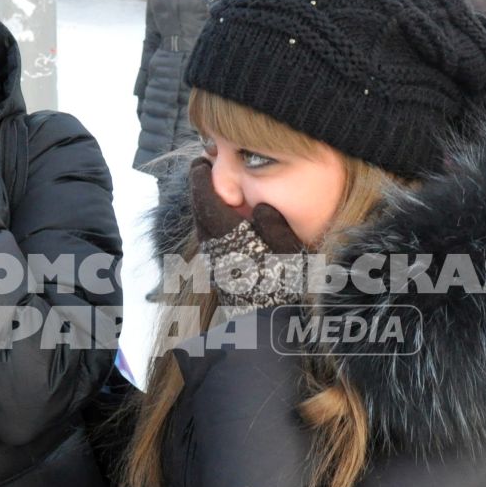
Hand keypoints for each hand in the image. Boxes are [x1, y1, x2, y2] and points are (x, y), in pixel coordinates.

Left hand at [188, 158, 304, 311]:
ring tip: (228, 192)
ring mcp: (212, 258)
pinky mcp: (216, 269)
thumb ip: (273, 223)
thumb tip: (262, 206)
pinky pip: (210, 237)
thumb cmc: (280, 286)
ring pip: (203, 223)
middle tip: (214, 169)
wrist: (264, 326)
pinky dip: (216, 222)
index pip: (202, 195)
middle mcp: (211, 243)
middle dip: (204, 187)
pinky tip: (234, 221)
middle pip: (199, 207)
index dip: (200, 175)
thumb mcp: (286, 250)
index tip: (204, 160)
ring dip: (211, 205)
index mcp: (225, 232)